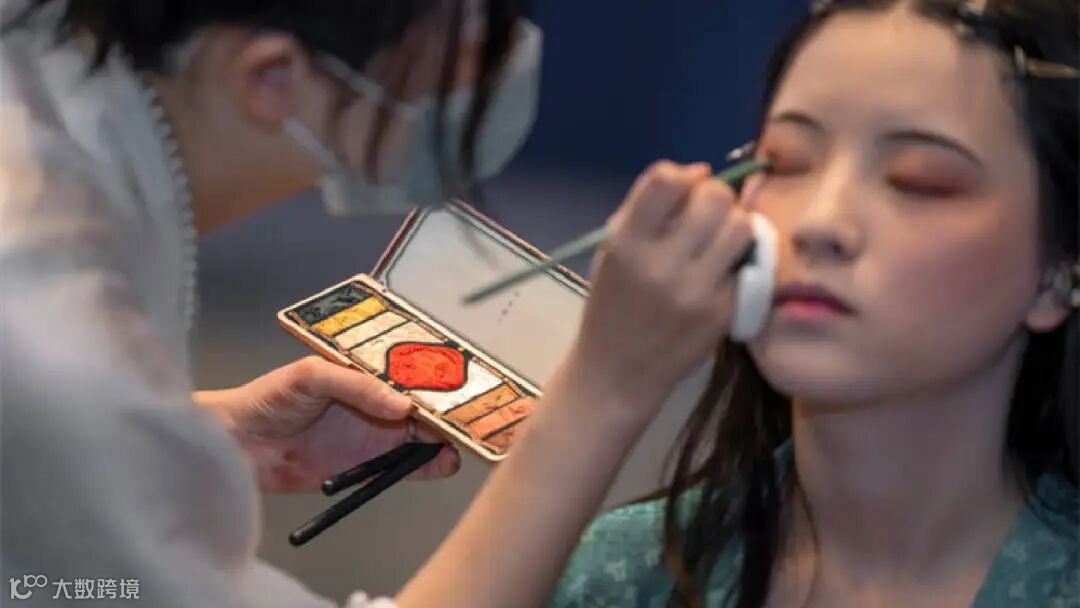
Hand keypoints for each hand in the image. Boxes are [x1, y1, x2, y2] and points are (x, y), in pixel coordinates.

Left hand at [196, 356, 459, 492]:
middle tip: (473, 415)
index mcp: (367, 374)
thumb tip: (402, 405)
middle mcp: (377, 403)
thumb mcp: (312, 375)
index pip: (412, 374)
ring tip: (461, 440)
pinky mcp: (369, 466)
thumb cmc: (269, 397)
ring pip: (424, 436)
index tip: (462, 384)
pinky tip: (443, 462)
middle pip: (426, 405)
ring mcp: (375, 435)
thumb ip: (358, 386)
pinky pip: (407, 468)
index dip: (437, 378)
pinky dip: (430, 467)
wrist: (238, 443)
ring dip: (445, 439)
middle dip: (450, 409)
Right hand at [569, 160, 753, 413]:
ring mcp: (696, 291)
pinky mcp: (723, 313)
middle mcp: (661, 264)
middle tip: (706, 216)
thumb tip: (703, 171)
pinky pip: (747, 266)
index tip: (681, 192)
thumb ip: (650, 209)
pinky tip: (720, 275)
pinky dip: (737, 264)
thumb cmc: (614, 303)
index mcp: (626, 243)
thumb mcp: (613, 251)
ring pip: (741, 228)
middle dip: (714, 198)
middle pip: (714, 198)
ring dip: (733, 226)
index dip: (681, 176)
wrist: (617, 372)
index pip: (665, 179)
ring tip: (718, 242)